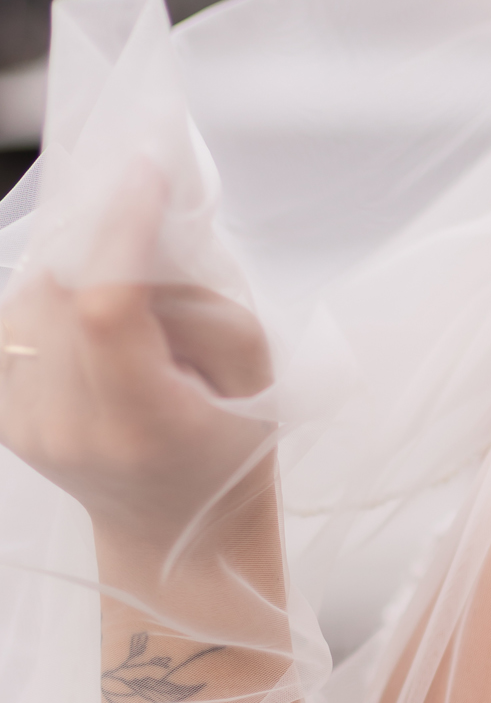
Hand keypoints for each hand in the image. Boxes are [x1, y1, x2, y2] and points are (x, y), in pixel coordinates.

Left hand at [0, 176, 274, 564]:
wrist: (176, 532)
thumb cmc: (230, 448)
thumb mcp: (253, 367)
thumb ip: (200, 292)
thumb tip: (149, 218)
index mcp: (145, 423)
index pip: (108, 306)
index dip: (122, 228)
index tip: (146, 170)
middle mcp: (69, 426)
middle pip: (63, 288)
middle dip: (104, 237)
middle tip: (145, 216)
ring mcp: (25, 422)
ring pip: (33, 295)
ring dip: (78, 268)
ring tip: (131, 292)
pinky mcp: (1, 411)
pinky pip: (17, 319)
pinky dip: (55, 297)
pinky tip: (93, 314)